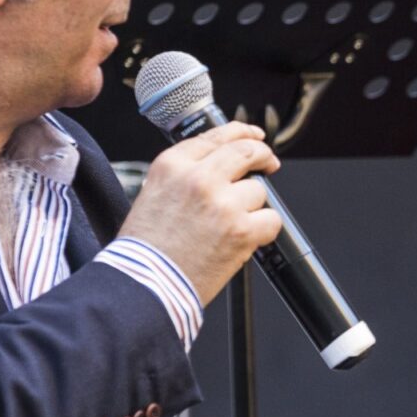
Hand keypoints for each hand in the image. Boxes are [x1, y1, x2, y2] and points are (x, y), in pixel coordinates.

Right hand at [118, 122, 282, 302]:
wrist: (145, 283)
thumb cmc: (145, 248)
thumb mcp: (154, 193)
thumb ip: (186, 174)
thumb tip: (220, 165)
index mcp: (173, 165)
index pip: (216, 136)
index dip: (241, 133)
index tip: (254, 136)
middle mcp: (198, 178)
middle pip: (246, 151)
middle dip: (262, 155)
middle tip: (269, 164)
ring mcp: (222, 203)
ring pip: (258, 190)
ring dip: (252, 206)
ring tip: (231, 225)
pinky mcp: (240, 230)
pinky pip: (271, 219)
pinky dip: (264, 230)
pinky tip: (246, 238)